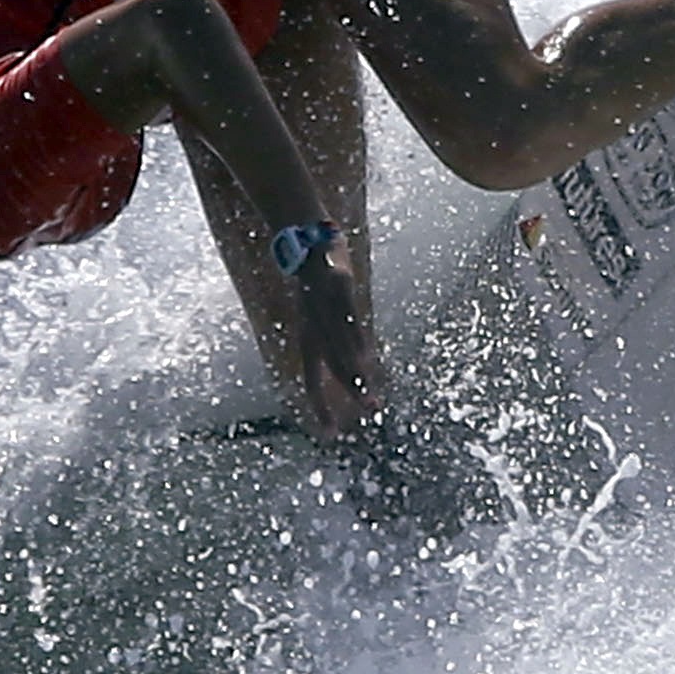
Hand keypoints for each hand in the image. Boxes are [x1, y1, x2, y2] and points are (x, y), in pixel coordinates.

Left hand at [286, 247, 387, 438]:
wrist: (304, 238)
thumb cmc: (315, 280)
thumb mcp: (322, 311)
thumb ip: (341, 337)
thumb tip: (361, 361)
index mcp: (309, 336)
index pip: (313, 379)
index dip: (320, 406)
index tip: (328, 436)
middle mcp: (313, 326)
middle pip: (330, 365)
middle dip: (349, 391)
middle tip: (370, 412)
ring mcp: (323, 306)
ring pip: (338, 346)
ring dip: (354, 375)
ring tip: (367, 396)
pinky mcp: (337, 286)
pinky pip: (347, 316)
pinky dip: (355, 339)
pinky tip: (366, 357)